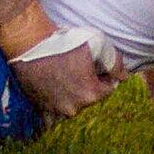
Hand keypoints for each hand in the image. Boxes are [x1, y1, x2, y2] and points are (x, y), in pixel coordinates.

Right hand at [10, 44, 127, 123]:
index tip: (94, 62)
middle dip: (88, 84)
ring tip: (63, 72)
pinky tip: (53, 87)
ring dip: (72, 92)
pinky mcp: (40, 108)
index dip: (104, 73)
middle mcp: (74, 108)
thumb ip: (115, 62)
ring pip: (72, 104)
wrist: (29, 42)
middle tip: (78, 66)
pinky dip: (55, 102)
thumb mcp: (97, 43)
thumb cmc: (63, 41)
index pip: (109, 88)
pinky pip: (52, 113)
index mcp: (91, 94)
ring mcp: (55, 110)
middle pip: (90, 97)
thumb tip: (124, 76)